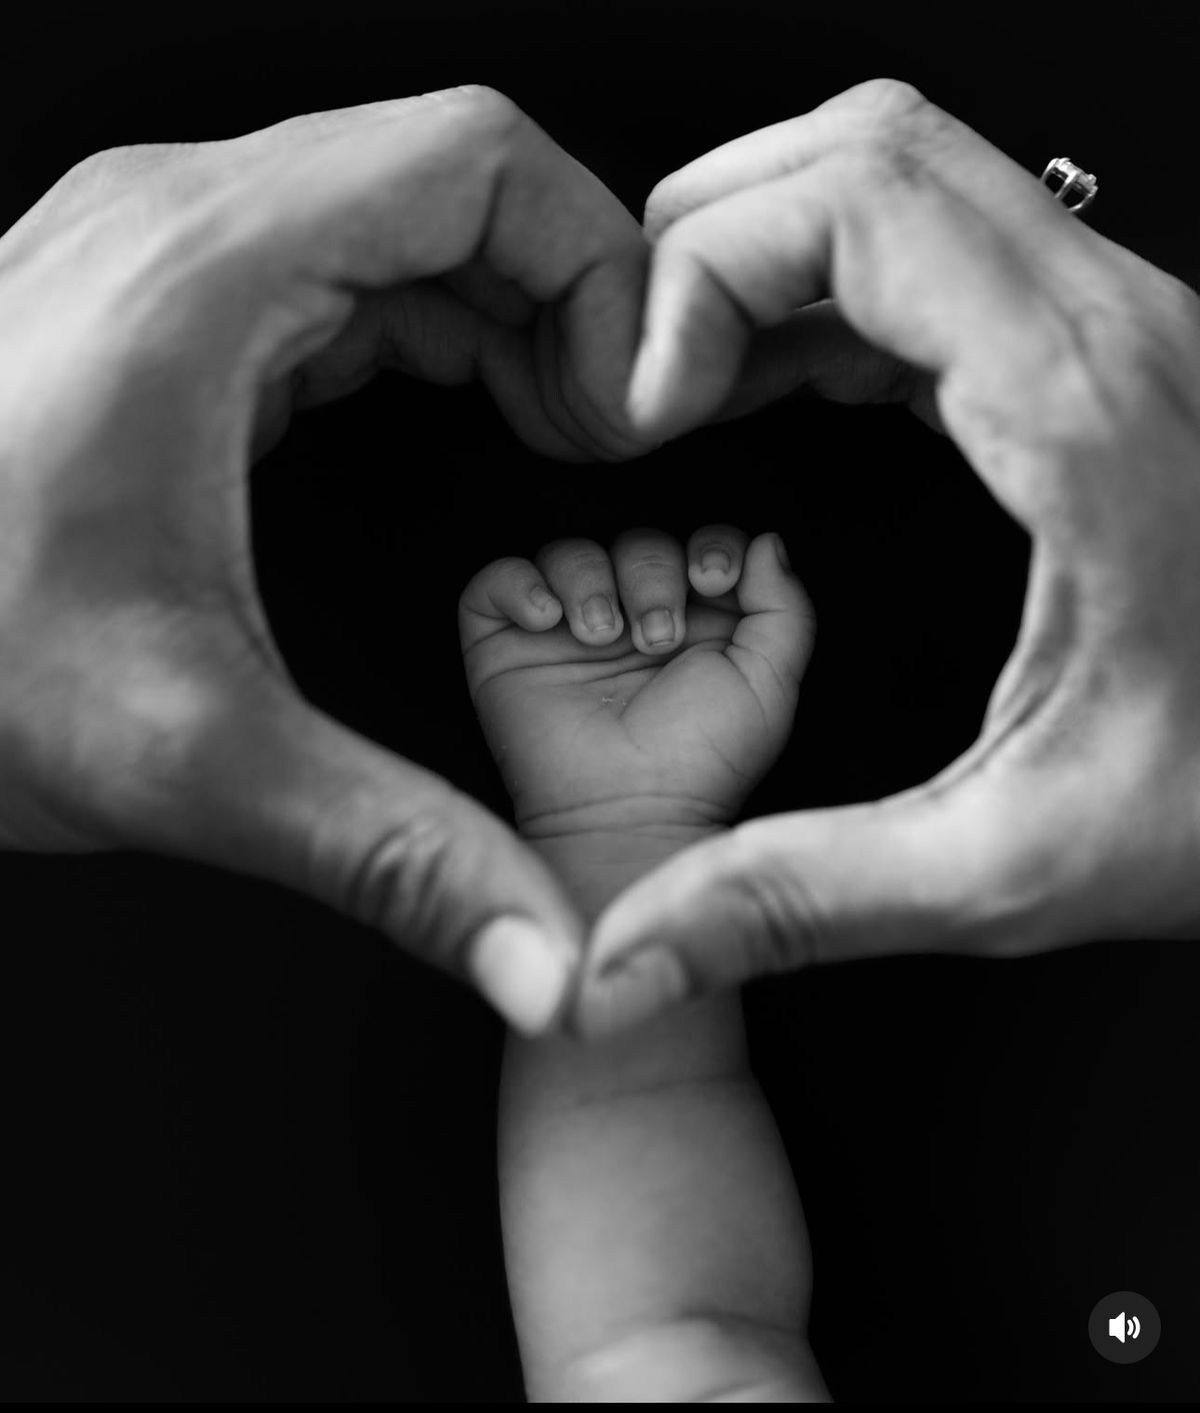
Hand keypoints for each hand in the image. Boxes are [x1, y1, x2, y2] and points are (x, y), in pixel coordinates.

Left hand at [0, 86, 660, 1033]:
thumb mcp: (190, 761)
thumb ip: (396, 857)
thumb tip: (549, 963)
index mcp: (203, 277)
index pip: (480, 159)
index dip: (600, 269)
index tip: (625, 409)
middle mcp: (177, 226)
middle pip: (454, 179)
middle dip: (567, 295)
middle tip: (603, 435)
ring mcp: (158, 252)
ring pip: (400, 214)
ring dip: (504, 310)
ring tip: (553, 428)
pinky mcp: (155, 305)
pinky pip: (337, 265)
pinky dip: (429, 325)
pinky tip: (456, 409)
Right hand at [459, 526, 811, 837]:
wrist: (628, 813)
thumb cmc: (700, 760)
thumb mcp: (768, 685)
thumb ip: (783, 608)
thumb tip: (767, 542)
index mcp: (695, 619)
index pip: (699, 543)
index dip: (709, 544)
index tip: (712, 580)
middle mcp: (629, 616)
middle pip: (637, 543)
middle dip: (651, 575)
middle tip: (655, 639)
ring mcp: (565, 629)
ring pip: (570, 551)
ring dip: (590, 580)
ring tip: (601, 638)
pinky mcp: (505, 645)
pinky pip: (499, 579)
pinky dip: (520, 584)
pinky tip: (547, 622)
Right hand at [579, 79, 1199, 1032]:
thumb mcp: (1012, 865)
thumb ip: (802, 898)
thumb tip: (630, 953)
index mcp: (1081, 414)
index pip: (854, 206)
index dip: (700, 275)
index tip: (644, 403)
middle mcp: (1110, 331)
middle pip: (862, 152)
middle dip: (709, 238)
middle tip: (645, 375)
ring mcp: (1116, 328)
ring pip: (899, 180)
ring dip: (765, 253)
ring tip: (691, 376)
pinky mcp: (1102, 357)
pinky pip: (934, 256)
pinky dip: (824, 294)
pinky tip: (776, 383)